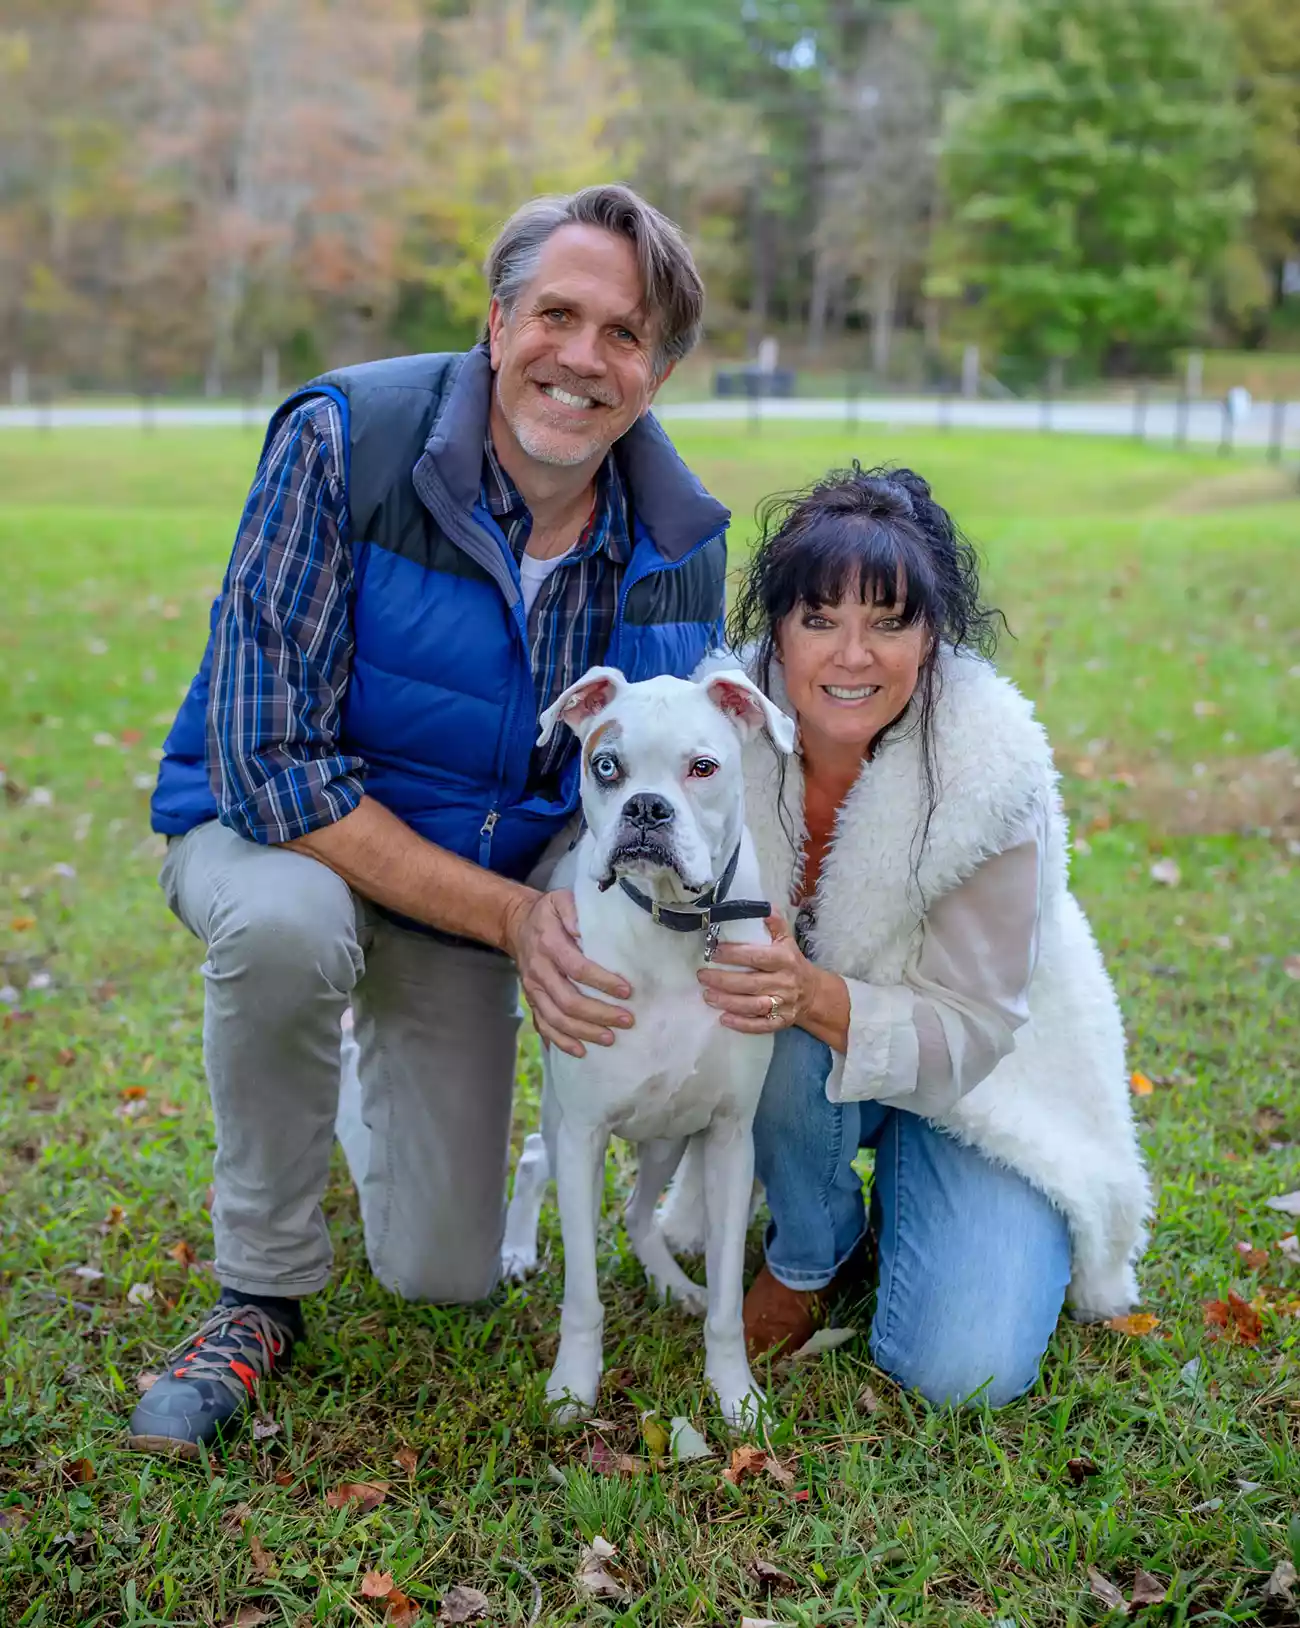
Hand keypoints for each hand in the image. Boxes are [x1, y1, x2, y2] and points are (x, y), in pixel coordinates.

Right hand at [504, 890, 633, 1058]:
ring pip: (556, 1019)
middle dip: (599, 1014)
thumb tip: (592, 930)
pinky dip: (561, 1041)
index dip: (601, 982)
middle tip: (626, 1020)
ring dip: (584, 1032)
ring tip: (610, 1038)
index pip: (577, 968)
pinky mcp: (532, 1000)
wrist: (516, 924)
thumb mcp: (561, 900)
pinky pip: (544, 1025)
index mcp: (549, 944)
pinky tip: (581, 1051)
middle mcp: (539, 970)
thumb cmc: (548, 914)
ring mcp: (533, 989)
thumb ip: (577, 912)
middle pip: (568, 1000)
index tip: (626, 991)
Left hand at [696, 915, 812, 1033]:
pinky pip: (761, 1025)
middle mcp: (784, 982)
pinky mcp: (781, 1021)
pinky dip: (742, 1024)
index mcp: (784, 959)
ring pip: (753, 1005)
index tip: (713, 951)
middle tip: (702, 975)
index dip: (734, 954)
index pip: (757, 956)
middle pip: (750, 983)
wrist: (813, 993)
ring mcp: (783, 1004)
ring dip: (728, 1002)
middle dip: (723, 980)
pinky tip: (724, 1019)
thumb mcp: (787, 941)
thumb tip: (763, 907)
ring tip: (707, 996)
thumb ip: (775, 924)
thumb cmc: (793, 963)